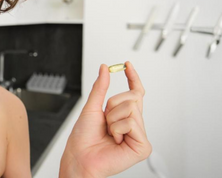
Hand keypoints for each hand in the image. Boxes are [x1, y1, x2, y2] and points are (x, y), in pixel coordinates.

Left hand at [60, 62, 151, 177]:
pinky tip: (115, 141)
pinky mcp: (142, 146)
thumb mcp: (91, 107)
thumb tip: (105, 68)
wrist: (79, 157)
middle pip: (132, 98)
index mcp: (124, 116)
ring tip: (108, 133)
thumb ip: (100, 87)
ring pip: (131, 108)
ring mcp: (139, 136)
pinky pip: (132, 123)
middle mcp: (134, 124)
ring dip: (113, 119)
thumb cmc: (83, 138)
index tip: (126, 64)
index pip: (135, 93)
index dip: (132, 78)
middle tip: (105, 122)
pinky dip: (118, 129)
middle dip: (112, 106)